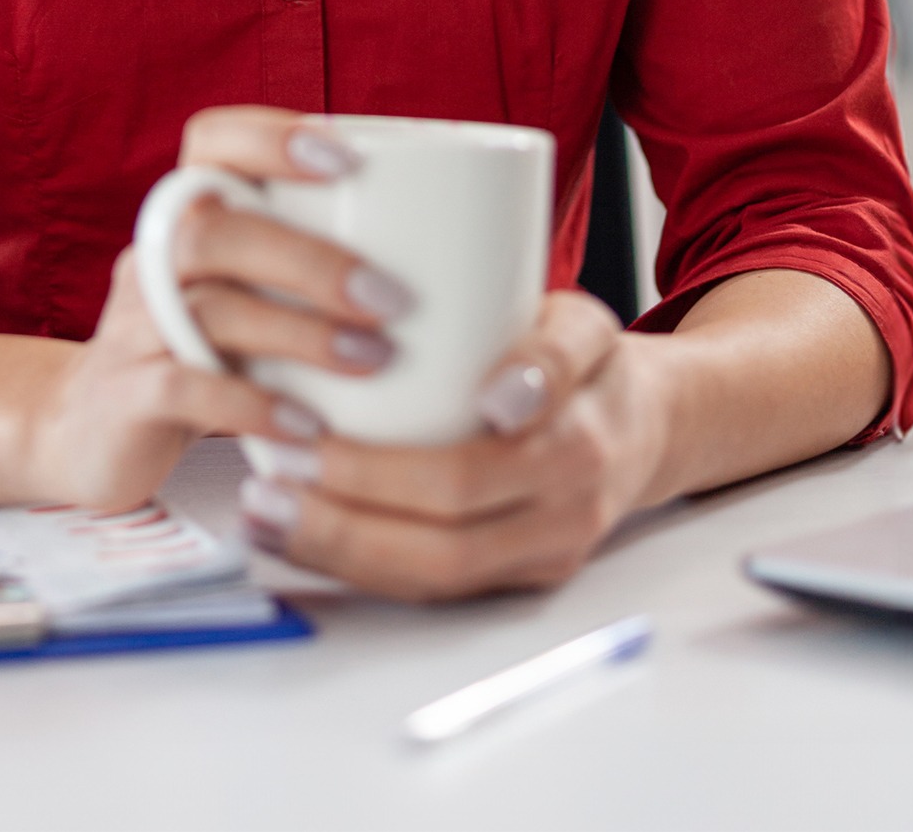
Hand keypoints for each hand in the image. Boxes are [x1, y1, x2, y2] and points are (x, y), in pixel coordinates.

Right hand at [24, 106, 411, 509]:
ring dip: (300, 331)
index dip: (274, 138)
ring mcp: (134, 325)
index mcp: (190, 213)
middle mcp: (155, 255)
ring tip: (373, 360)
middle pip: (216, 228)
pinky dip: (252, 404)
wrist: (94, 433)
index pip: (213, 141)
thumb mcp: (253, 291)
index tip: (351, 160)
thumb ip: (317, 260)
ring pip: (208, 305)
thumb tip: (468, 249)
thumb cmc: (208, 350)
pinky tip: (308, 426)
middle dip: (311, 259)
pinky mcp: (125, 396)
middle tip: (392, 300)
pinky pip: (184, 386)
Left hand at [235, 288, 675, 599]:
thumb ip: (549, 350)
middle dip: (341, 520)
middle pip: (438, 545)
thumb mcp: (584, 325)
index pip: (464, 479)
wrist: (646, 426)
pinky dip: (360, 567)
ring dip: (339, 553)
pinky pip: (434, 587)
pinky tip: (299, 536)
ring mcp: (538, 559)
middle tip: (269, 477)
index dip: (380, 473)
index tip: (308, 440)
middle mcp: (559, 519)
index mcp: (573, 448)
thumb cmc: (593, 365)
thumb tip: (500, 398)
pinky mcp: (515, 580)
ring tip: (266, 513)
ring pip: (431, 579)